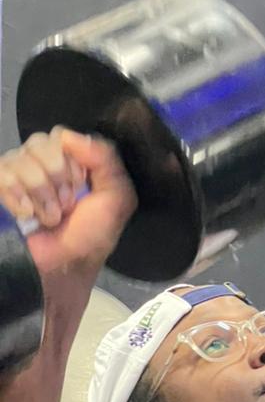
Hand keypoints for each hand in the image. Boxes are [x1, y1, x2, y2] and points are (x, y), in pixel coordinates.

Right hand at [0, 128, 137, 304]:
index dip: (72, 163)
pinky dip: (17, 197)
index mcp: (70, 160)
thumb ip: (106, 160)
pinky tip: (26, 214)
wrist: (63, 265)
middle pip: (40, 143)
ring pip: (20, 159)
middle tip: (65, 206)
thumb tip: (69, 136)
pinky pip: (2, 174)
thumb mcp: (116, 199)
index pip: (62, 136)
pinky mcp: (0, 187)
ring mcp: (17, 174)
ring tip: (49, 218)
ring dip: (41, 195)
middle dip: (57, 179)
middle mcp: (41, 161)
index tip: (81, 187)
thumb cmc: (91, 235)